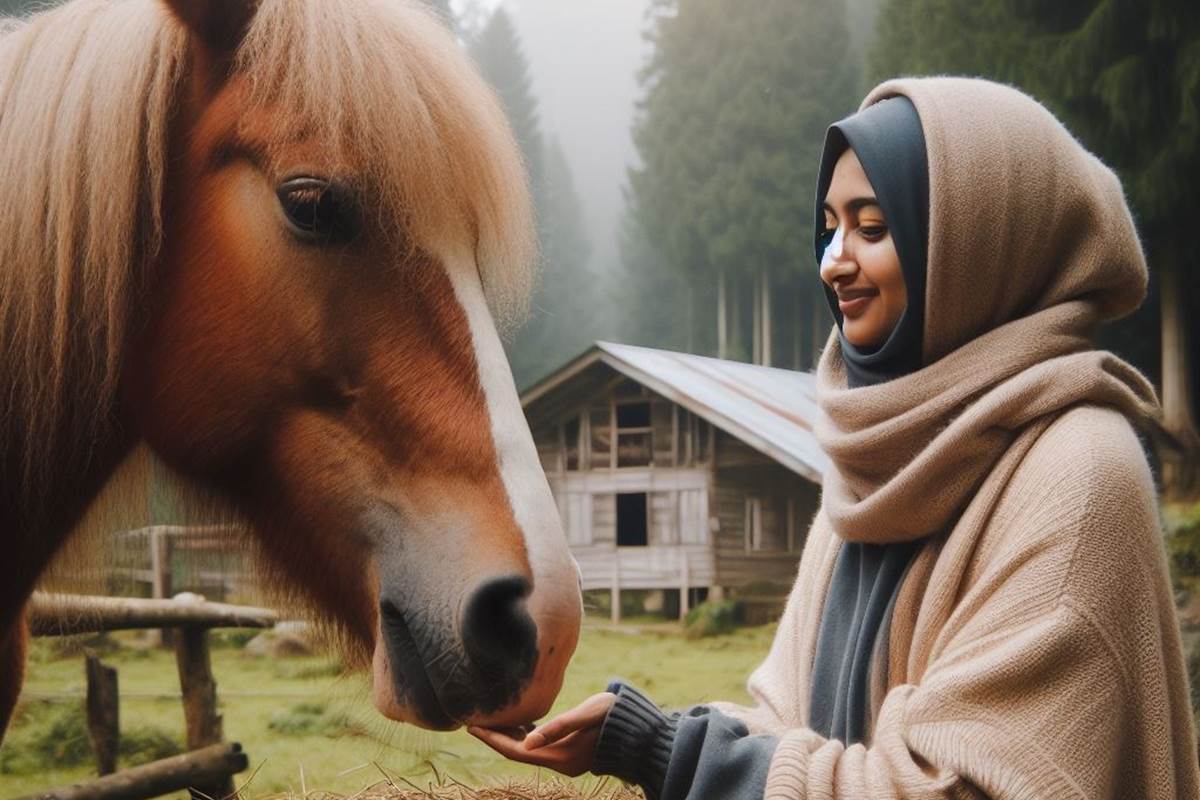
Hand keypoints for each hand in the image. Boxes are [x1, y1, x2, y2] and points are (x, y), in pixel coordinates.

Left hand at [467, 692, 616, 776]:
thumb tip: (529, 742)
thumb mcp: (588, 715)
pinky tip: (520, 722)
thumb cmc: (615, 716)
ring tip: (490, 718)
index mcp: (561, 757)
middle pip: (519, 752)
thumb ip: (559, 727)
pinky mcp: (572, 753)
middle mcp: (561, 763)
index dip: (492, 739)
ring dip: (510, 736)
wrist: (642, 732)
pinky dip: (527, 736)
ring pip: (529, 750)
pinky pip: (541, 747)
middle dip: (496, 737)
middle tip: (472, 719)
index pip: (516, 751)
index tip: (471, 726)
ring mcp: (567, 760)